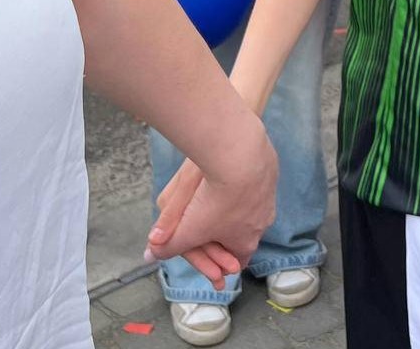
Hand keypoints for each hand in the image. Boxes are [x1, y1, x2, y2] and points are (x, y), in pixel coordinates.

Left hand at [146, 128, 279, 288]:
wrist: (241, 158)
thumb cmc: (215, 200)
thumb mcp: (187, 229)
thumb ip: (168, 245)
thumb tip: (150, 255)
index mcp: (246, 242)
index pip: (237, 261)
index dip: (222, 262)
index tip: (212, 258)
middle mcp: (262, 223)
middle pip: (243, 234)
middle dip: (227, 234)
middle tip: (210, 229)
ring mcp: (268, 197)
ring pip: (250, 208)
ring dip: (235, 208)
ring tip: (218, 199)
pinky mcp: (269, 173)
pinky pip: (254, 183)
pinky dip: (242, 183)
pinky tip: (230, 176)